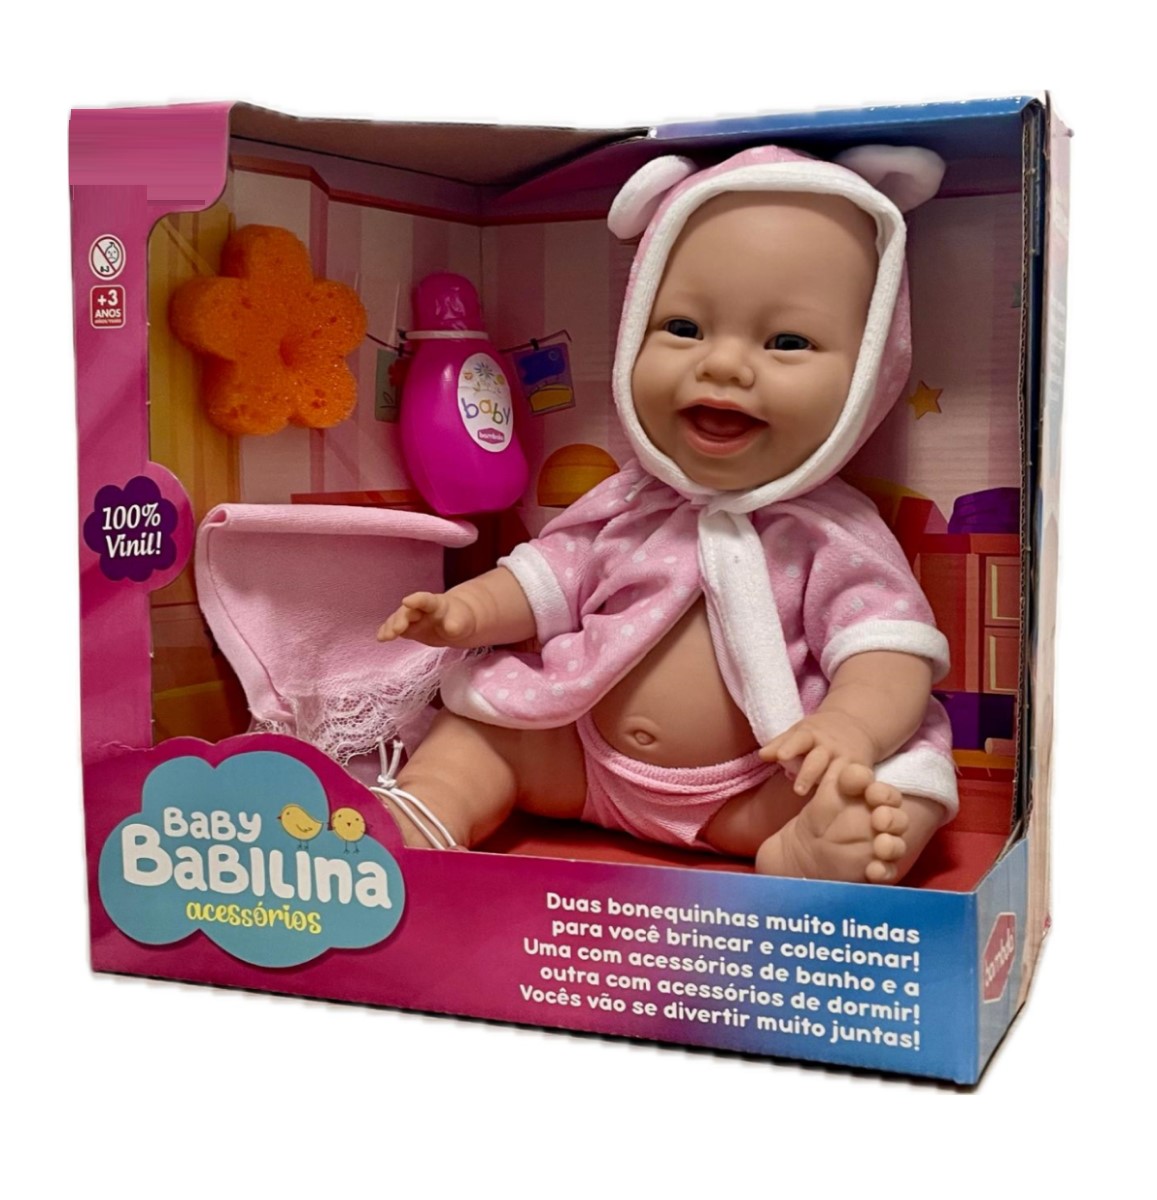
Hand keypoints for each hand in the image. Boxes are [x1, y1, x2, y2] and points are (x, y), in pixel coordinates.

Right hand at [376, 591, 476, 647]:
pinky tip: (380, 638)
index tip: (407, 601)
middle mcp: (420, 608)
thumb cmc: (460, 620)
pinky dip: (387, 632)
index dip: (417, 600)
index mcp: (436, 604)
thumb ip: (456, 624)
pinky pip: (395, 629)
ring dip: (390, 626)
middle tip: (396, 629)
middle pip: (408, 611)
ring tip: (385, 637)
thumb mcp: (462, 623)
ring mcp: (412, 618)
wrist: (456, 623)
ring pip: (398, 619)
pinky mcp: (407, 628)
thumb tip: (451, 628)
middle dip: (401, 618)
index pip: (426, 600)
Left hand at [759, 712, 879, 797]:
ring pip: (839, 773)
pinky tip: (849, 808)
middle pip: (818, 759)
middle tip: (798, 790)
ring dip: (832, 786)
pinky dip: (855, 792)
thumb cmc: (819, 734)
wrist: (856, 726)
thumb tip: (762, 755)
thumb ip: (780, 745)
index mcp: (811, 734)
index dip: (790, 747)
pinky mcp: (862, 773)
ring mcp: (847, 760)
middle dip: (808, 774)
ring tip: (822, 804)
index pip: (799, 739)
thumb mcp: (799, 732)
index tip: (780, 757)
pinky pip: (859, 784)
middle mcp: (830, 747)